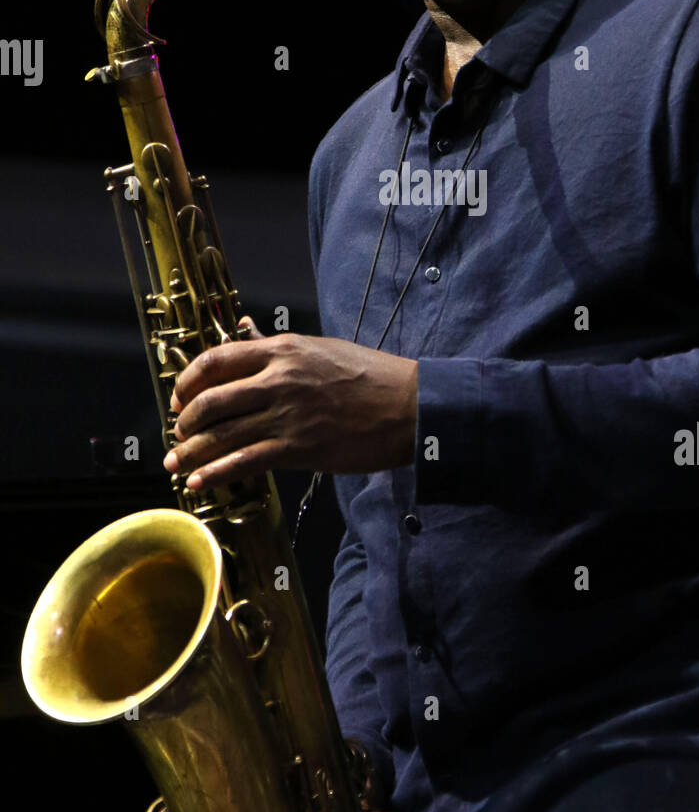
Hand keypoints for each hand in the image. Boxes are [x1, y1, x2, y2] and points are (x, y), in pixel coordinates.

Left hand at [162, 318, 417, 491]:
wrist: (409, 406)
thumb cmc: (370, 375)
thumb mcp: (320, 349)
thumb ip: (277, 346)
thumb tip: (244, 328)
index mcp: (282, 350)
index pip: (217, 360)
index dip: (189, 381)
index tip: (180, 397)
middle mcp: (278, 380)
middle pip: (211, 400)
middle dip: (186, 421)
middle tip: (179, 434)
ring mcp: (287, 415)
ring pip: (222, 434)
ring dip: (191, 452)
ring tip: (176, 463)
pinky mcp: (299, 447)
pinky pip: (244, 462)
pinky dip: (215, 474)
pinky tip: (199, 483)